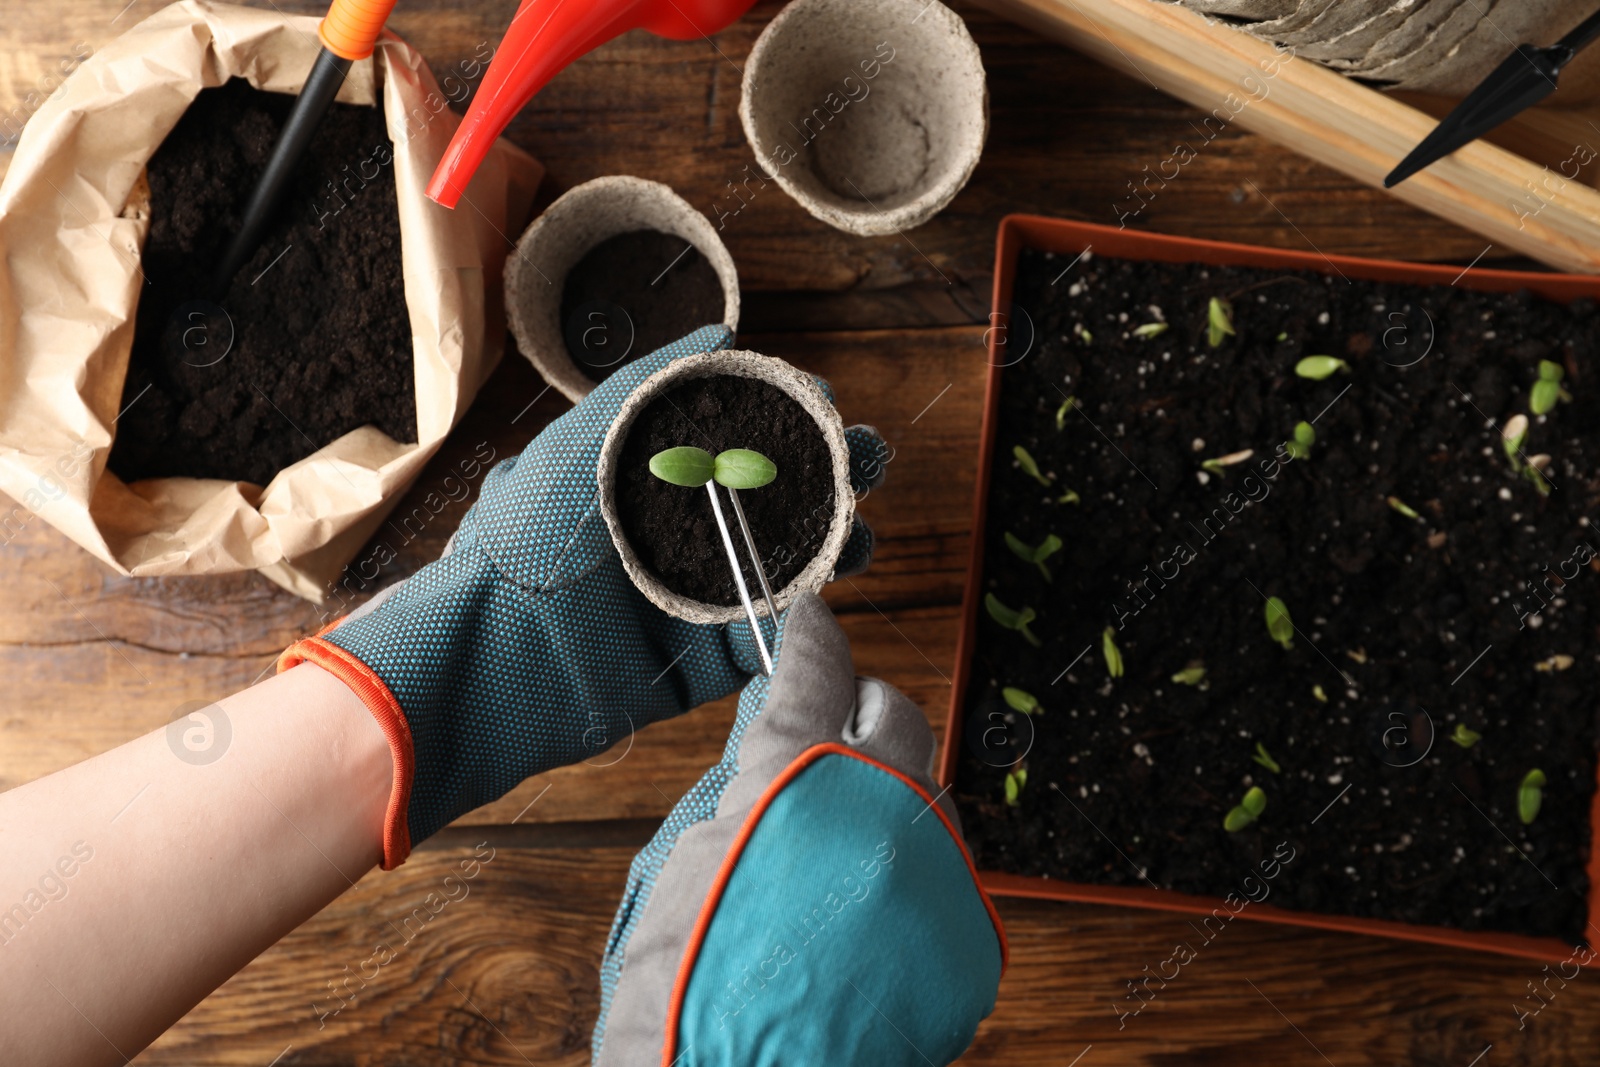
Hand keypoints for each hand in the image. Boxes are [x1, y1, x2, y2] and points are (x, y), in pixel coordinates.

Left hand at [280, 325, 888, 867]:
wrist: (490, 658)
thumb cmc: (522, 539)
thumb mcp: (581, 441)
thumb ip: (650, 388)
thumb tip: (722, 337)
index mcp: (647, 480)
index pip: (733, 440)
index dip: (785, 420)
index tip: (824, 404)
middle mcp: (673, 536)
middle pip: (771, 500)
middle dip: (827, 476)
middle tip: (866, 459)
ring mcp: (690, 602)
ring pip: (781, 566)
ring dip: (832, 543)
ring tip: (864, 527)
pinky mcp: (700, 664)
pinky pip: (767, 637)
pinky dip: (804, 615)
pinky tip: (830, 587)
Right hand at [592, 593, 1005, 1065]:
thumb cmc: (684, 995)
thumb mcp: (681, 864)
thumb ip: (747, 789)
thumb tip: (778, 742)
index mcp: (798, 783)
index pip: (817, 675)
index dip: (814, 642)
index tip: (813, 623)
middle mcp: (884, 813)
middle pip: (898, 718)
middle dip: (862, 715)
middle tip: (828, 734)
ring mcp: (934, 875)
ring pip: (929, 795)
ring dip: (888, 797)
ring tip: (836, 844)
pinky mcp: (967, 937)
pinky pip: (944, 875)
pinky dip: (907, 873)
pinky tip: (862, 908)